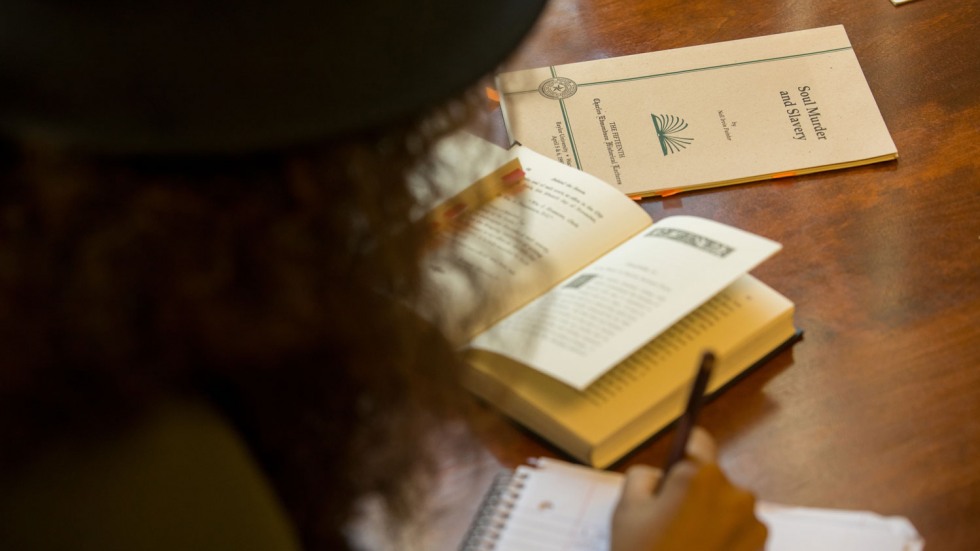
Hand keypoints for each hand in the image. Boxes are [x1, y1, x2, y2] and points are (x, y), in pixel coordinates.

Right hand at [611, 427, 766, 550]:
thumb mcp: (627, 510)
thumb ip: (643, 477)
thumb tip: (660, 475)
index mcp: (699, 477)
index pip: (698, 441)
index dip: (685, 449)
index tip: (679, 460)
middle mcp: (733, 492)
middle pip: (712, 478)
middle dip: (695, 492)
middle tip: (671, 520)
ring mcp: (752, 522)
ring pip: (727, 505)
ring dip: (712, 515)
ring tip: (688, 543)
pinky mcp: (761, 547)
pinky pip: (740, 529)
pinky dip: (726, 537)